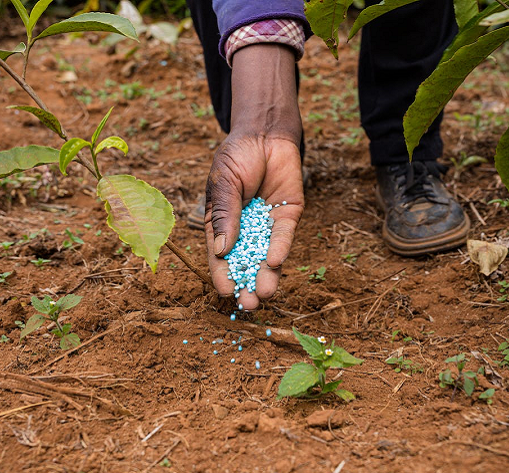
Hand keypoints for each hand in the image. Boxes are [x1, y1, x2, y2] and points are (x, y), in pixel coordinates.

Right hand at [204, 44, 303, 309]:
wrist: (266, 132)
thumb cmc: (237, 155)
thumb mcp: (223, 183)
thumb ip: (224, 214)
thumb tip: (221, 250)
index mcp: (223, 223)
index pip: (220, 254)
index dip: (222, 274)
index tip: (225, 291)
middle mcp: (245, 229)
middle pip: (245, 261)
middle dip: (246, 283)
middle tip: (248, 304)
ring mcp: (267, 224)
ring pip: (266, 255)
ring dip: (265, 275)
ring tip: (264, 295)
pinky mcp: (288, 216)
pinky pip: (284, 236)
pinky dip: (279, 249)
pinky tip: (275, 263)